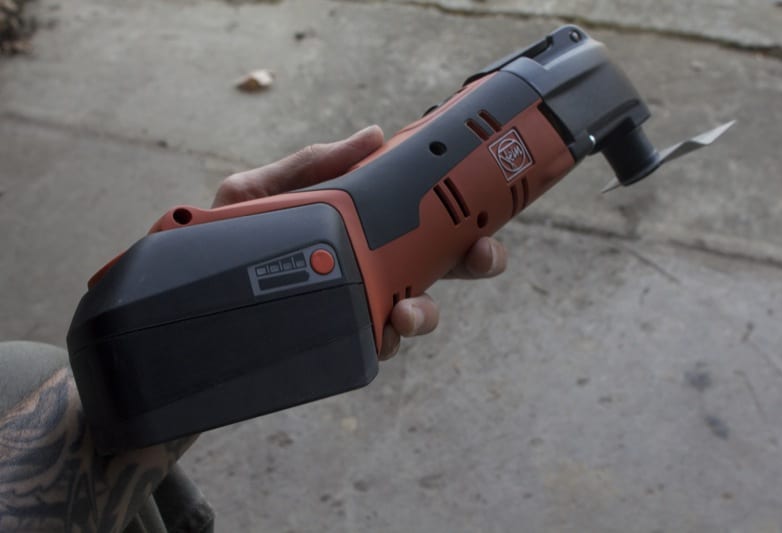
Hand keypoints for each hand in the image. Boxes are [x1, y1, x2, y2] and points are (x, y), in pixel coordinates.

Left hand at [213, 126, 506, 359]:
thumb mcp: (252, 196)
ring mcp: (352, 313)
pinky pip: (375, 349)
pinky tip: (378, 335)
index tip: (485, 217)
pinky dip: (386, 343)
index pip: (420, 223)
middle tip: (481, 257)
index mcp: (355, 232)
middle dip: (473, 264)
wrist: (171, 323)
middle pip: (437, 270)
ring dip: (428, 314)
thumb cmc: (212, 250)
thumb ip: (308, 166)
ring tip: (406, 311)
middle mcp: (362, 273)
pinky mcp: (336, 349)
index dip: (462, 220)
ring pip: (413, 316)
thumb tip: (372, 136)